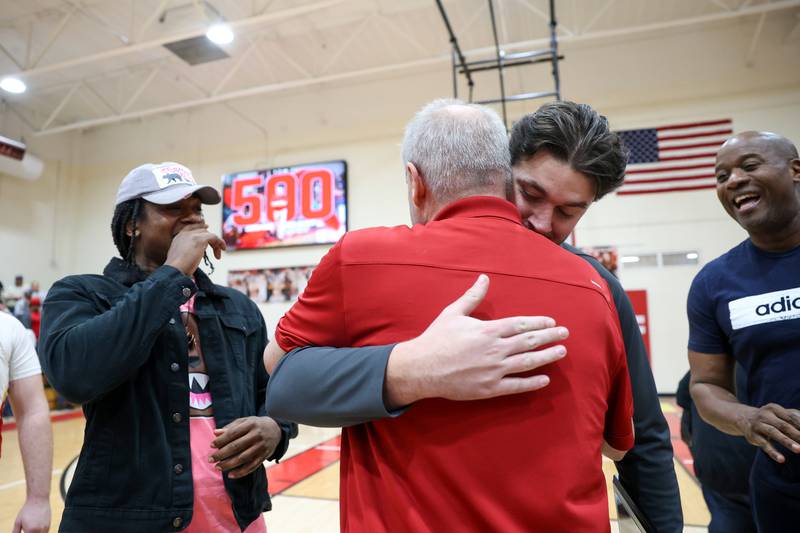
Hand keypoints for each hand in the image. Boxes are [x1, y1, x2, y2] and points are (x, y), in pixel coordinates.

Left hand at [13, 497, 49, 532]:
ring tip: (31, 528)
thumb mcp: (18, 522)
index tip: (24, 531)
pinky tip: (35, 528)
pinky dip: (39, 532)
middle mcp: (39, 531)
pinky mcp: (48, 525)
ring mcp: (45, 528)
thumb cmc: (27, 510)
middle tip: (26, 530)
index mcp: (31, 530)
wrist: (38, 500)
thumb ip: (15, 532)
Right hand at [165, 223, 226, 275]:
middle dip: (210, 239)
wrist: (175, 270)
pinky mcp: (200, 240)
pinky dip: (220, 242)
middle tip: (216, 251)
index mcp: (178, 237)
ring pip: (208, 234)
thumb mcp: (179, 258)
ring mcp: (192, 235)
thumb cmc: (177, 269)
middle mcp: (184, 234)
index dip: (200, 227)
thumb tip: (193, 256)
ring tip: (218, 255)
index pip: (191, 228)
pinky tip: (222, 249)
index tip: (207, 228)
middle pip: (202, 231)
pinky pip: (214, 237)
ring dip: (216, 244)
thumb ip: (185, 252)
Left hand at [210, 417, 281, 478]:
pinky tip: (230, 475)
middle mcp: (257, 435)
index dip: (221, 440)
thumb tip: (215, 433)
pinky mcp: (264, 456)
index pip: (233, 433)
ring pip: (243, 458)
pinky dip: (241, 472)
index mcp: (251, 424)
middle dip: (221, 454)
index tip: (211, 445)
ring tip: (217, 467)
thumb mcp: (245, 421)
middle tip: (210, 459)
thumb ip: (230, 427)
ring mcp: (261, 447)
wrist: (276, 429)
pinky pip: (251, 467)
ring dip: (229, 464)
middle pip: (236, 446)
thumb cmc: (255, 425)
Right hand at [385, 274, 567, 406]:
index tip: (552, 322)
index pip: (521, 324)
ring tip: (561, 351)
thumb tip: (485, 278)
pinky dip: (532, 383)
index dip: (539, 323)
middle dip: (549, 337)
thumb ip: (473, 297)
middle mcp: (495, 350)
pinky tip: (545, 379)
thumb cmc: (436, 338)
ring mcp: (493, 370)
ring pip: (527, 362)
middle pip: (529, 342)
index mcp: (488, 330)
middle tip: (565, 333)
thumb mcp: (453, 313)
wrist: (421, 368)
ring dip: (547, 356)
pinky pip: (516, 386)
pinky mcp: (489, 388)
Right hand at [739, 403, 799, 462]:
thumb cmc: (769, 418)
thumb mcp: (779, 414)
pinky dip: (773, 452)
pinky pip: (764, 445)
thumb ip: (794, 417)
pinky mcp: (753, 436)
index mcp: (774, 408)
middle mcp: (765, 415)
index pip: (791, 417)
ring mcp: (758, 425)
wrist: (743, 418)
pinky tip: (782, 459)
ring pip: (774, 433)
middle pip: (784, 425)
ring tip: (799, 450)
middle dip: (798, 435)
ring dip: (787, 442)